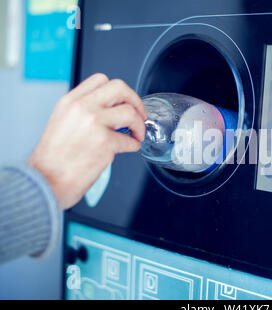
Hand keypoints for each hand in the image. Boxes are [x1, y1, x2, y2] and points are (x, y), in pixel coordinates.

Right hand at [28, 73, 146, 208]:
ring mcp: (94, 123)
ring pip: (130, 112)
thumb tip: (110, 111)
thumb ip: (83, 111)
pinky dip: (134, 145)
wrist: (45, 181)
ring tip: (137, 135)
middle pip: (120, 88)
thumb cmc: (53, 159)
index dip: (120, 91)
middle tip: (140, 115)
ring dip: (140, 125)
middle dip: (136, 101)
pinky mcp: (105, 142)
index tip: (126, 102)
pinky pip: (130, 140)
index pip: (101, 80)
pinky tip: (129, 148)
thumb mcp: (62, 122)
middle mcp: (82, 107)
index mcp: (70, 101)